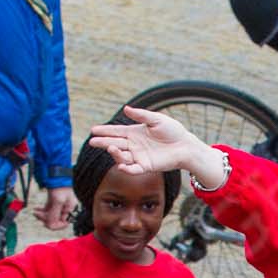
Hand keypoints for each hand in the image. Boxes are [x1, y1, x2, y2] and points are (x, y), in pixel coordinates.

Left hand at [36, 187, 76, 230]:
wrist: (55, 176)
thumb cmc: (60, 187)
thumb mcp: (57, 202)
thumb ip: (53, 215)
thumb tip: (49, 226)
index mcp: (70, 211)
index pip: (62, 224)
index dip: (53, 225)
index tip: (44, 222)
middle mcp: (66, 210)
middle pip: (55, 220)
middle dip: (45, 219)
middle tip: (36, 214)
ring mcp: (60, 207)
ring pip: (50, 216)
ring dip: (42, 215)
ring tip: (35, 212)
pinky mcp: (54, 203)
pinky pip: (48, 210)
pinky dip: (42, 211)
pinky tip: (36, 210)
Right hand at [89, 107, 223, 187]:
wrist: (186, 146)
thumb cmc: (173, 131)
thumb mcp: (156, 119)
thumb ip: (141, 115)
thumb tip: (126, 108)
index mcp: (135, 132)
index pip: (116, 132)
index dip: (105, 131)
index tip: (93, 130)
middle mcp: (134, 145)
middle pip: (115, 144)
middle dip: (102, 142)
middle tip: (92, 141)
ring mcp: (139, 156)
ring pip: (122, 156)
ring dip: (114, 153)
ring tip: (109, 147)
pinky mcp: (146, 166)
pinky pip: (133, 169)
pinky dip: (127, 168)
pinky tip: (121, 165)